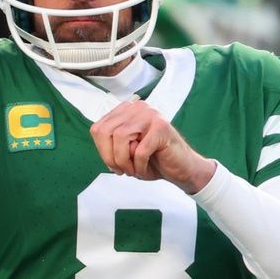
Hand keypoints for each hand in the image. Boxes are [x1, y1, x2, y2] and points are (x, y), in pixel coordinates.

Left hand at [89, 98, 215, 193]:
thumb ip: (111, 143)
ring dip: (123, 161)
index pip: (98, 129)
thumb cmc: (154, 160)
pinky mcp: (162, 127)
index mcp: (126, 111)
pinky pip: (139, 150)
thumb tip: (102, 145)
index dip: (102, 151)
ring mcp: (151, 115)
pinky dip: (139, 166)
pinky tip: (145, 169)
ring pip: (120, 137)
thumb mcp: (125, 151)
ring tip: (133, 170)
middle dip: (110, 157)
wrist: (181, 169)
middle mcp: (138, 108)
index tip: (114, 164)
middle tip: (121, 170)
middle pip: (105, 132)